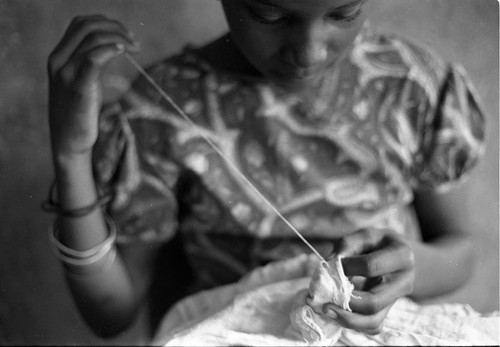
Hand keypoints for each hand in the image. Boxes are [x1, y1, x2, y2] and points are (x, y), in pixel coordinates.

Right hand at [47, 14, 139, 163]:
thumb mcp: (79, 82)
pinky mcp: (79, 88)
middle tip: (134, 40)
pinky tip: (124, 50)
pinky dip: (111, 49)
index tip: (124, 34)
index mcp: (58, 57)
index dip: (105, 22)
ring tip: (135, 47)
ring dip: (119, 38)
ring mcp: (67, 74)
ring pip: (93, 39)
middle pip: (87, 26)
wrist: (68, 141)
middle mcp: (58, 61)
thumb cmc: (78, 113)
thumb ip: (87, 64)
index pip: (79, 24)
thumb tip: (111, 48)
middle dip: (114, 27)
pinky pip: (94, 59)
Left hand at [324, 228, 414, 333]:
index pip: (371, 266)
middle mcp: (403, 282)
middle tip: (325, 300)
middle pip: (374, 301)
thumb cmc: (378, 243)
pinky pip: (372, 326)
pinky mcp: (388, 311)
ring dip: (347, 319)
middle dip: (346, 302)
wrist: (400, 256)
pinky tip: (338, 313)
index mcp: (401, 257)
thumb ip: (346, 245)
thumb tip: (329, 266)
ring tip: (327, 310)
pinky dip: (354, 324)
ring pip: (373, 320)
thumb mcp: (365, 234)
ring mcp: (396, 300)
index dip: (348, 267)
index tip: (332, 264)